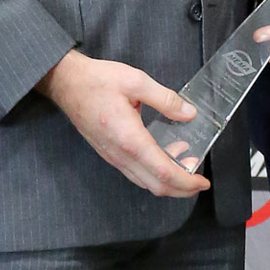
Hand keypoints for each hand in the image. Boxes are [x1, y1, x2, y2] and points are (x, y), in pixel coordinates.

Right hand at [36, 51, 210, 196]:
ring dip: (167, 182)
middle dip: (181, 189)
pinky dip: (153, 174)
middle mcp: (120, 154)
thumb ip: (166, 99)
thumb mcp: (136, 81)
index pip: (163, 172)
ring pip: (144, 182)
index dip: (186, 181)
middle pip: (155, 185)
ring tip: (186, 165)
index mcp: (130, 139)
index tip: (203, 181)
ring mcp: (113, 157)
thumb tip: (190, 113)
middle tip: (199, 181)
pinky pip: (134, 173)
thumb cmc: (97, 80)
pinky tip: (164, 157)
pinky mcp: (108, 153)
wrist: (66, 83)